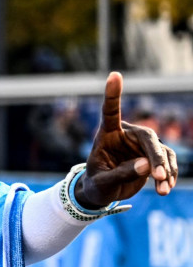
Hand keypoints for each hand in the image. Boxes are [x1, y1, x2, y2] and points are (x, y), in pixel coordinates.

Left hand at [75, 72, 178, 208]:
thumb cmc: (96, 184)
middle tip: (159, 176)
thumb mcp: (102, 182)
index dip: (113, 94)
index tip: (114, 74)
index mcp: (106, 134)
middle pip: (148, 138)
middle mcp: (126, 135)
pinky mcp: (152, 156)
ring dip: (166, 170)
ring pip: (162, 151)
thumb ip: (120, 174)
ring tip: (163, 190)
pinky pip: (168, 161)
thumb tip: (146, 166)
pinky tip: (166, 188)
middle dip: (156, 157)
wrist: (102, 192)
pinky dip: (170, 174)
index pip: (110, 111)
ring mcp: (141, 145)